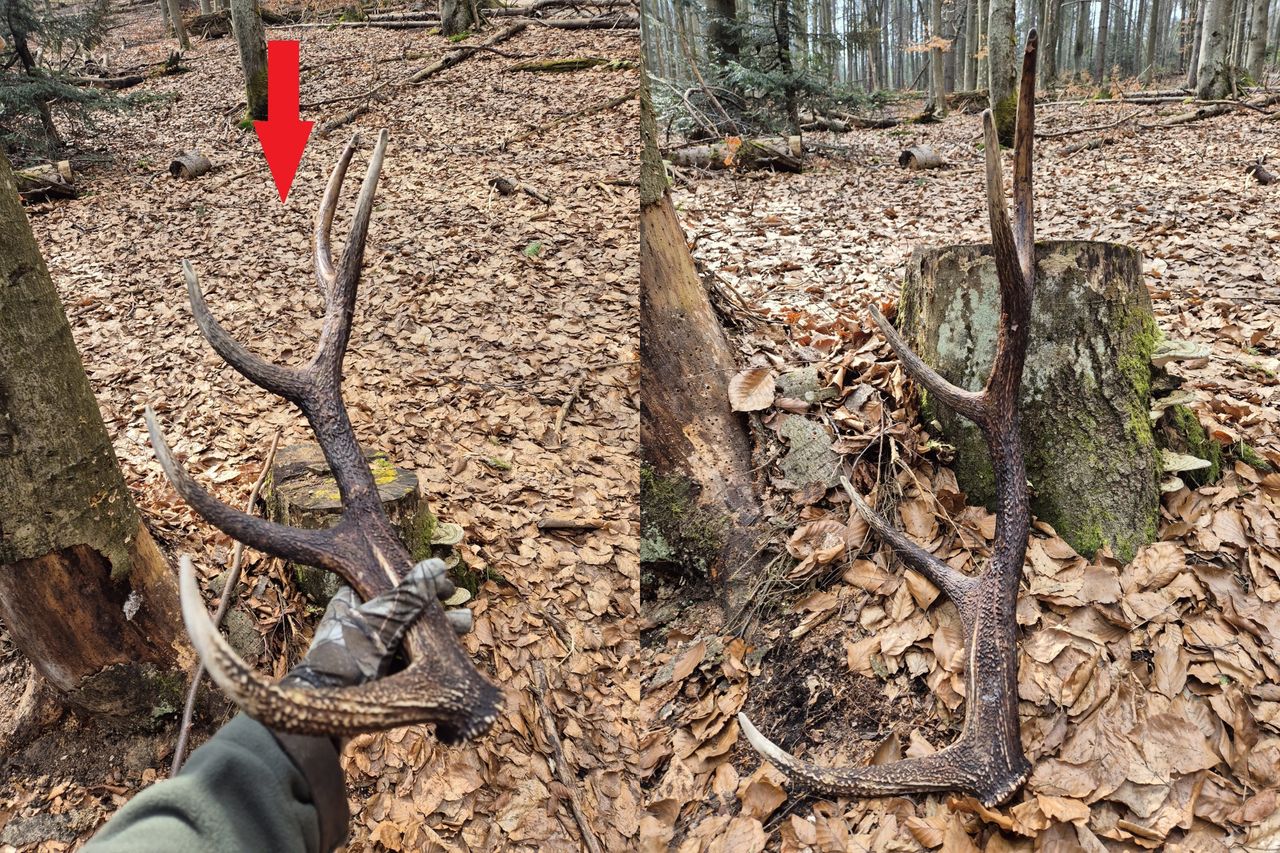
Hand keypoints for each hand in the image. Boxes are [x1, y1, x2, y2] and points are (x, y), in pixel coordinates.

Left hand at [281, 558, 469, 689]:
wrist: (321, 714)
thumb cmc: (346, 660)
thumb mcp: (382, 622)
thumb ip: (410, 596)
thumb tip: (437, 565)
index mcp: (352, 600)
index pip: (392, 582)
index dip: (420, 582)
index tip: (445, 586)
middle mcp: (360, 622)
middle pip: (405, 609)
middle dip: (434, 609)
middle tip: (458, 607)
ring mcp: (367, 650)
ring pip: (408, 635)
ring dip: (435, 632)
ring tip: (464, 629)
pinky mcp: (375, 675)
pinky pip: (406, 659)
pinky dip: (426, 655)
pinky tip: (449, 655)